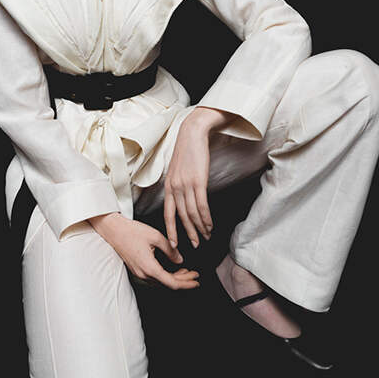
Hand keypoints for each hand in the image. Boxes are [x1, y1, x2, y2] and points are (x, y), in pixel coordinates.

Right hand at [88, 213, 199, 290]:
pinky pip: (155, 278)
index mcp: (149, 267)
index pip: (172, 283)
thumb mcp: (156, 237)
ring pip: (161, 282)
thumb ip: (170, 250)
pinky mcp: (137, 270)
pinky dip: (166, 276)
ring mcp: (139, 273)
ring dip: (175, 279)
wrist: (113, 230)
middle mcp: (143, 274)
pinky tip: (173, 270)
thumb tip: (180, 260)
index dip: (186, 283)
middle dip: (184, 281)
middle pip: (168, 284)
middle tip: (195, 275)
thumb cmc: (132, 231)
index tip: (196, 281)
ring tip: (187, 272)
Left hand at [163, 115, 214, 248]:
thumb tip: (184, 198)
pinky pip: (202, 206)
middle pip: (181, 217)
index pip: (168, 213)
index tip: (173, 243)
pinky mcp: (198, 182)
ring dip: (200, 228)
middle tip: (195, 244)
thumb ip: (179, 185)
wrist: (192, 133)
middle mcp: (175, 188)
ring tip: (206, 236)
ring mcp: (186, 185)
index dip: (171, 230)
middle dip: (188, 233)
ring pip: (192, 214)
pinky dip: (206, 218)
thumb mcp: (177, 170)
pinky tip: (210, 225)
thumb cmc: (187, 150)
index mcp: (169, 186)